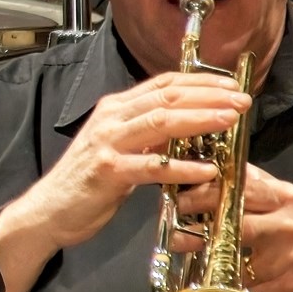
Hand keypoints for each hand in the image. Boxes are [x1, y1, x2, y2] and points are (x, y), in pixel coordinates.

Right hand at [0, 70, 248, 262]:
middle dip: (209, 97)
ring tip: (231, 122)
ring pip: (162, 122)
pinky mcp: (108, 171)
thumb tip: (189, 127)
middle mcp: (112, 118)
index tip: (232, 86)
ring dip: (201, 120)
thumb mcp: (119, 147)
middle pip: (167, 98)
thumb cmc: (88, 181)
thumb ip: (148, 134)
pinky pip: (152, 166)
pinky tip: (207, 169)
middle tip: (242, 101)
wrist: (49, 209)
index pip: (164, 83)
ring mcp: (108, 143)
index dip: (201, 82)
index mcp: (116, 108)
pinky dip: (182, 166)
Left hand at [168, 164, 292, 291]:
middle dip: (198, 229)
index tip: (178, 199)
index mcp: (282, 196)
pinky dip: (231, 291)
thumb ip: (251, 184)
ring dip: (209, 263)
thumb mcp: (283, 197)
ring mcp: (290, 256)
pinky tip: (216, 288)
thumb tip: (209, 168)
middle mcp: (287, 223)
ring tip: (190, 261)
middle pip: (235, 222)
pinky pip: (252, 290)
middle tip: (175, 234)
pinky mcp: (292, 285)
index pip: (239, 188)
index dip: (204, 193)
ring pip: (239, 260)